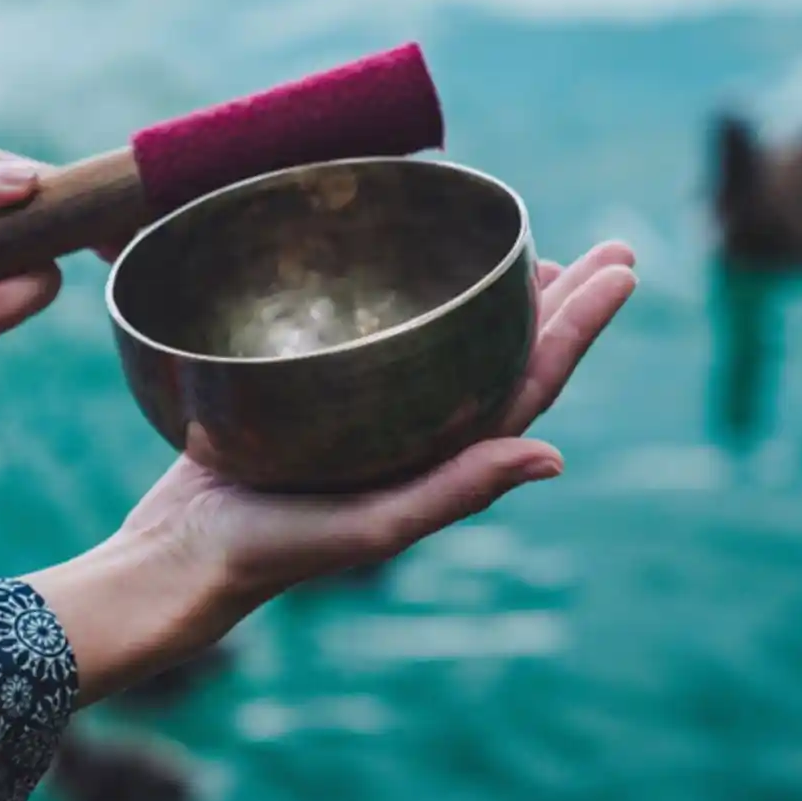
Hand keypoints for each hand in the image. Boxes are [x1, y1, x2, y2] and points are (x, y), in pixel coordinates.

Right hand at [30, 243, 637, 701]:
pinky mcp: (322, 393)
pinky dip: (424, 298)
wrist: (178, 552)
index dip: (581, 326)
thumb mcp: (373, 525)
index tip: (623, 270)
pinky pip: (393, 335)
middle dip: (565, 302)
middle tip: (615, 248)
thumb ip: (456, 490)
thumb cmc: (274, 550)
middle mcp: (421, 433)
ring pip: (459, 342)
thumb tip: (556, 458)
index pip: (532, 380)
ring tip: (545, 256)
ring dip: (505, 300)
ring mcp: (375, 413)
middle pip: (510, 354)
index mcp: (446, 459)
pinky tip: (425, 269)